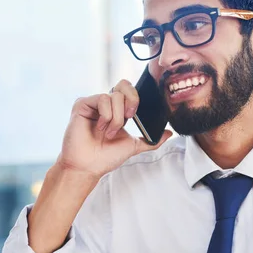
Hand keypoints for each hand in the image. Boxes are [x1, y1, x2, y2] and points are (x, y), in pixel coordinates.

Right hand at [56, 79, 171, 177]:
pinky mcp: (83, 104)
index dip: (137, 98)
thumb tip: (170, 133)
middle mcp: (107, 104)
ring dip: (117, 118)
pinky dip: (106, 116)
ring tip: (109, 133)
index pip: (131, 90)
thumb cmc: (106, 157)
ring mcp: (94, 103)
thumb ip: (152, 139)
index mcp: (119, 111)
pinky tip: (100, 128)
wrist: (88, 167)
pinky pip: (102, 98)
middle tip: (129, 118)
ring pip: (115, 95)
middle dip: (132, 101)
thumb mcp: (134, 146)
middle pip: (124, 85)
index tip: (137, 116)